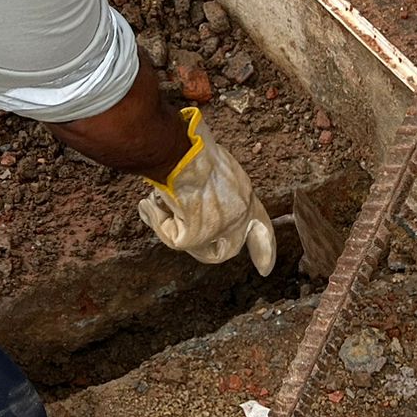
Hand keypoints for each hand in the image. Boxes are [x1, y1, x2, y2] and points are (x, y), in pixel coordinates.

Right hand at [138, 108, 275, 274]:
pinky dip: (157, 219)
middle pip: (228, 247)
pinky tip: (151, 201)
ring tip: (158, 202)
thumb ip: (206, 188)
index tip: (265, 270)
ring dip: (173, 226)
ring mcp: (221, 227)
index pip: (261, 225)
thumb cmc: (189, 145)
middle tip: (182, 237)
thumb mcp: (208, 165)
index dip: (263, 247)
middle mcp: (239, 213)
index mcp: (244, 192)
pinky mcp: (198, 235)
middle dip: (203, 247)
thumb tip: (181, 203)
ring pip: (197, 245)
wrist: (180, 147)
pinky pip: (173, 237)